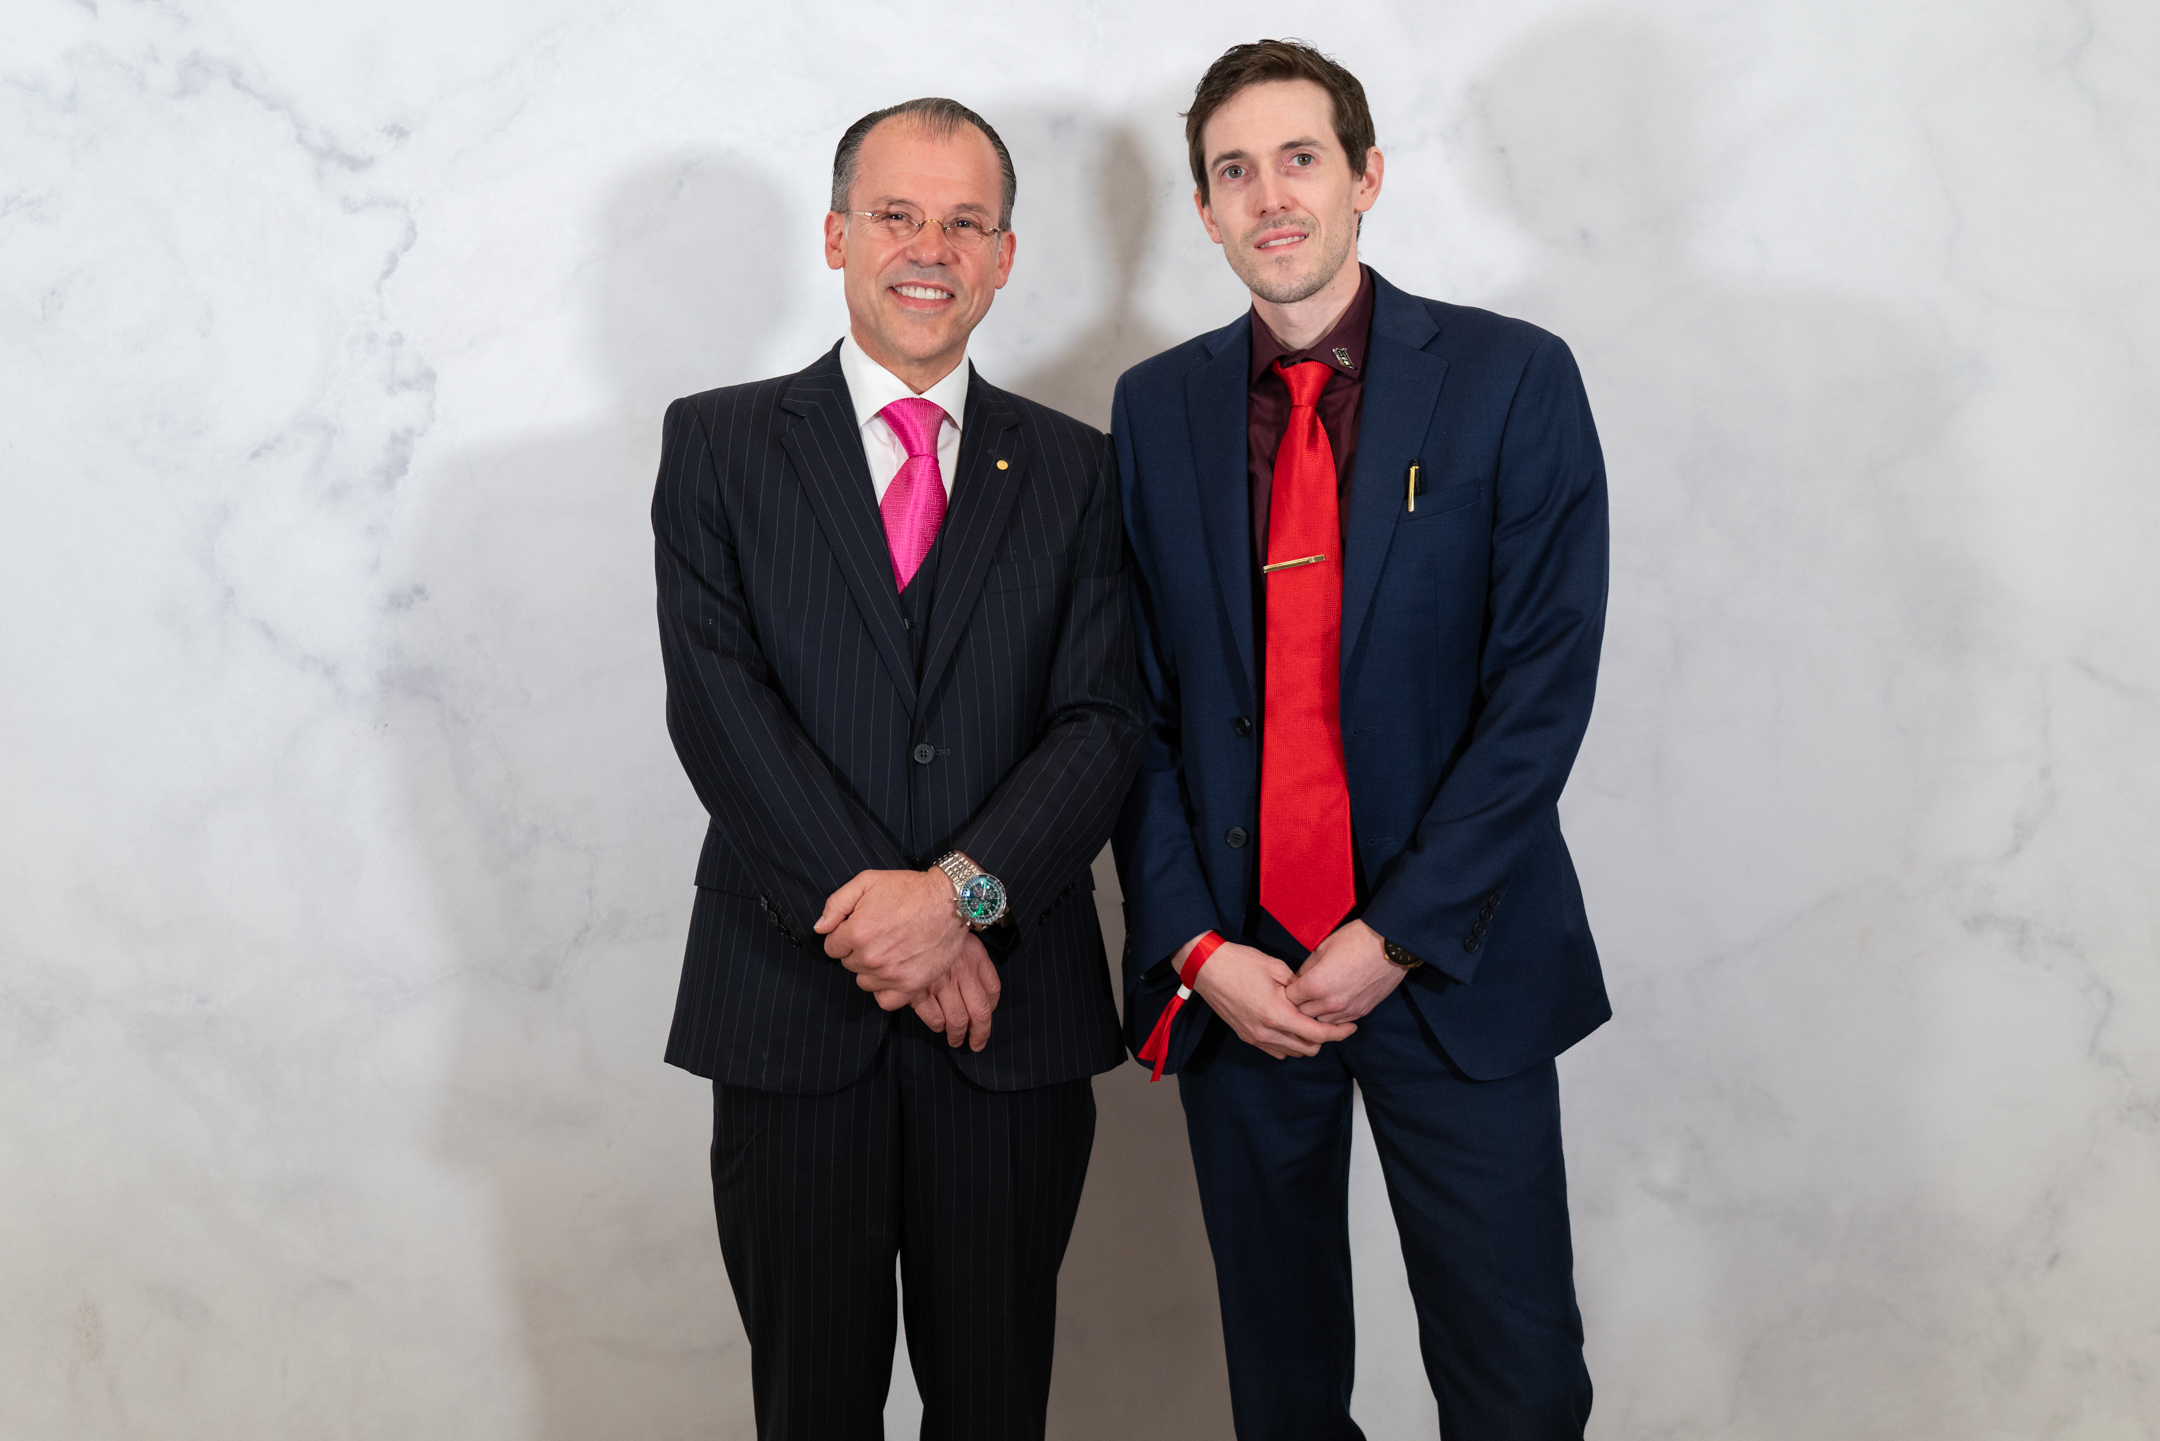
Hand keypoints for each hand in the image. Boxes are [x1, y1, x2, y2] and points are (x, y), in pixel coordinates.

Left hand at [815, 869, 967, 1009]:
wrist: (950, 901)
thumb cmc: (909, 889)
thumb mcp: (867, 881)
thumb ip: (836, 904)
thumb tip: (820, 928)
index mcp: (856, 933)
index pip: (832, 947)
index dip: (844, 934)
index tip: (860, 926)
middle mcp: (871, 957)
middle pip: (848, 964)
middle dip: (858, 950)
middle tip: (880, 934)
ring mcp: (891, 975)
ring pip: (864, 982)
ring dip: (871, 970)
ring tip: (889, 951)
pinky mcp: (911, 986)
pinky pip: (885, 1001)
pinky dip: (886, 990)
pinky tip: (893, 973)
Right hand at [911, 934, 1000, 1050]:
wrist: (911, 918)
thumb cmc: (937, 932)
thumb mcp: (965, 941)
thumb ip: (978, 967)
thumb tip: (986, 999)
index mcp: (976, 958)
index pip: (993, 992)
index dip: (991, 1010)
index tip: (985, 1022)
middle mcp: (962, 971)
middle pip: (980, 1013)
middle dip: (978, 1034)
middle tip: (975, 1044)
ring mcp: (940, 981)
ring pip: (957, 1020)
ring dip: (957, 1035)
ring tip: (955, 1039)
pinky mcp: (918, 989)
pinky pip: (934, 1018)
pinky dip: (937, 1025)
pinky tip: (938, 1024)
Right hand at [1185, 935, 1356, 1059]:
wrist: (1206, 967)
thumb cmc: (1240, 962)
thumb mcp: (1276, 967)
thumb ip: (1299, 987)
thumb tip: (1312, 996)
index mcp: (1277, 1014)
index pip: (1317, 1034)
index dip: (1339, 1032)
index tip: (1351, 1026)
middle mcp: (1266, 1032)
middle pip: (1309, 1049)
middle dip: (1324, 1038)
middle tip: (1329, 1020)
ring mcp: (1255, 1037)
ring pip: (1293, 1053)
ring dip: (1305, 1042)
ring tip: (1309, 1022)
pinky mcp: (1246, 1037)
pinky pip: (1276, 1051)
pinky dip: (1289, 1044)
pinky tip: (1290, 1026)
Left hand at [1284, 919, 1404, 1024]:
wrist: (1390, 946)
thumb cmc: (1356, 940)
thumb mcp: (1323, 947)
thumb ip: (1307, 968)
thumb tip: (1299, 979)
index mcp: (1316, 985)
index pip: (1290, 998)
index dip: (1288, 990)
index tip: (1291, 985)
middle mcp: (1330, 1003)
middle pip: (1302, 1013)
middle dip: (1299, 1004)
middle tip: (1302, 992)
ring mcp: (1347, 1010)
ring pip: (1320, 1021)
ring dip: (1316, 1012)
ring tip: (1319, 998)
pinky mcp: (1361, 1012)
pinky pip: (1340, 1021)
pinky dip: (1334, 1015)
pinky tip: (1335, 1002)